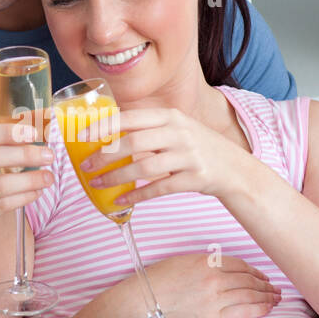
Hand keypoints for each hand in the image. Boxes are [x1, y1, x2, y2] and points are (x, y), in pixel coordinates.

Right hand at [0, 122, 53, 252]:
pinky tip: (35, 192)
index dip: (8, 132)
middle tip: (48, 155)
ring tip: (48, 177)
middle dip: (26, 154)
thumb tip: (27, 136)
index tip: (32, 132)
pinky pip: (1, 205)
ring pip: (1, 184)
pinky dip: (23, 198)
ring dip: (30, 180)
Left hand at [78, 106, 245, 206]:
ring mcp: (189, 155)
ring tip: (98, 184)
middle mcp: (180, 132)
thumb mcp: (177, 129)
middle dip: (105, 155)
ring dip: (116, 177)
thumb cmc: (197, 149)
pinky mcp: (195, 178)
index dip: (104, 126)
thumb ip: (148, 130)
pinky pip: (159, 188)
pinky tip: (121, 201)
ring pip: (144, 166)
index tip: (83, 136)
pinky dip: (137, 195)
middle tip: (86, 165)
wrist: (235, 169)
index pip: (131, 117)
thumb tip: (107, 136)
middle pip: (134, 141)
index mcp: (171, 117)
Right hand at [112, 251, 280, 317]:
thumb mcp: (179, 263)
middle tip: (275, 287)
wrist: (139, 306)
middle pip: (249, 279)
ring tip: (276, 298)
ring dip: (267, 296)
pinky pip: (245, 311)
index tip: (261, 274)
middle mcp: (214, 278)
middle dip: (265, 283)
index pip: (239, 264)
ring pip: (251, 294)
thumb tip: (218, 269)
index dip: (254, 270)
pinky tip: (268, 308)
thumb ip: (202, 264)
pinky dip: (260, 308)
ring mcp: (216, 298)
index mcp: (205, 261)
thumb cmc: (153, 284)